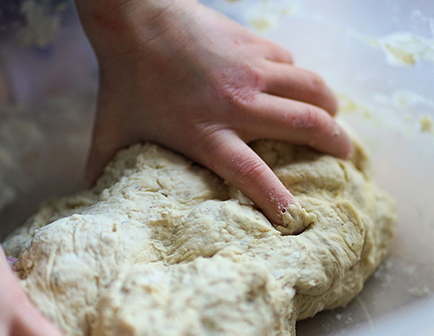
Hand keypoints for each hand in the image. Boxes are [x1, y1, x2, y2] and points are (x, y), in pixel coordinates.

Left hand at [79, 0, 351, 223]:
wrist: (135, 19)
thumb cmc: (123, 80)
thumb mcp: (110, 131)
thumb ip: (103, 168)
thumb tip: (88, 196)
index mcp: (205, 132)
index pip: (252, 173)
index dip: (279, 199)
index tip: (297, 217)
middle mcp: (237, 103)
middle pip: (305, 125)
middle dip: (335, 144)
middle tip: (346, 156)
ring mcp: (252, 70)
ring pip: (313, 88)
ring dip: (330, 107)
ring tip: (333, 120)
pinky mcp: (255, 44)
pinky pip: (293, 63)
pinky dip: (300, 78)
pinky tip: (292, 86)